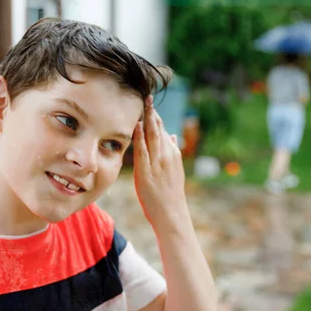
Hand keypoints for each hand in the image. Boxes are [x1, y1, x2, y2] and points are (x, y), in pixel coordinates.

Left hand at [133, 96, 186, 226]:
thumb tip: (172, 135)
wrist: (172, 214)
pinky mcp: (147, 172)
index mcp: (172, 154)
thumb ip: (172, 151)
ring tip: (143, 103)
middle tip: (147, 95)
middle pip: (158, 129)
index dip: (155, 116)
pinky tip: (137, 124)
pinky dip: (140, 136)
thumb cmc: (170, 194)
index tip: (149, 102)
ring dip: (147, 119)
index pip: (163, 130)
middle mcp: (167, 155)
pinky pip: (143, 151)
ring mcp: (157, 163)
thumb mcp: (174, 170)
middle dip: (152, 112)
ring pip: (152, 136)